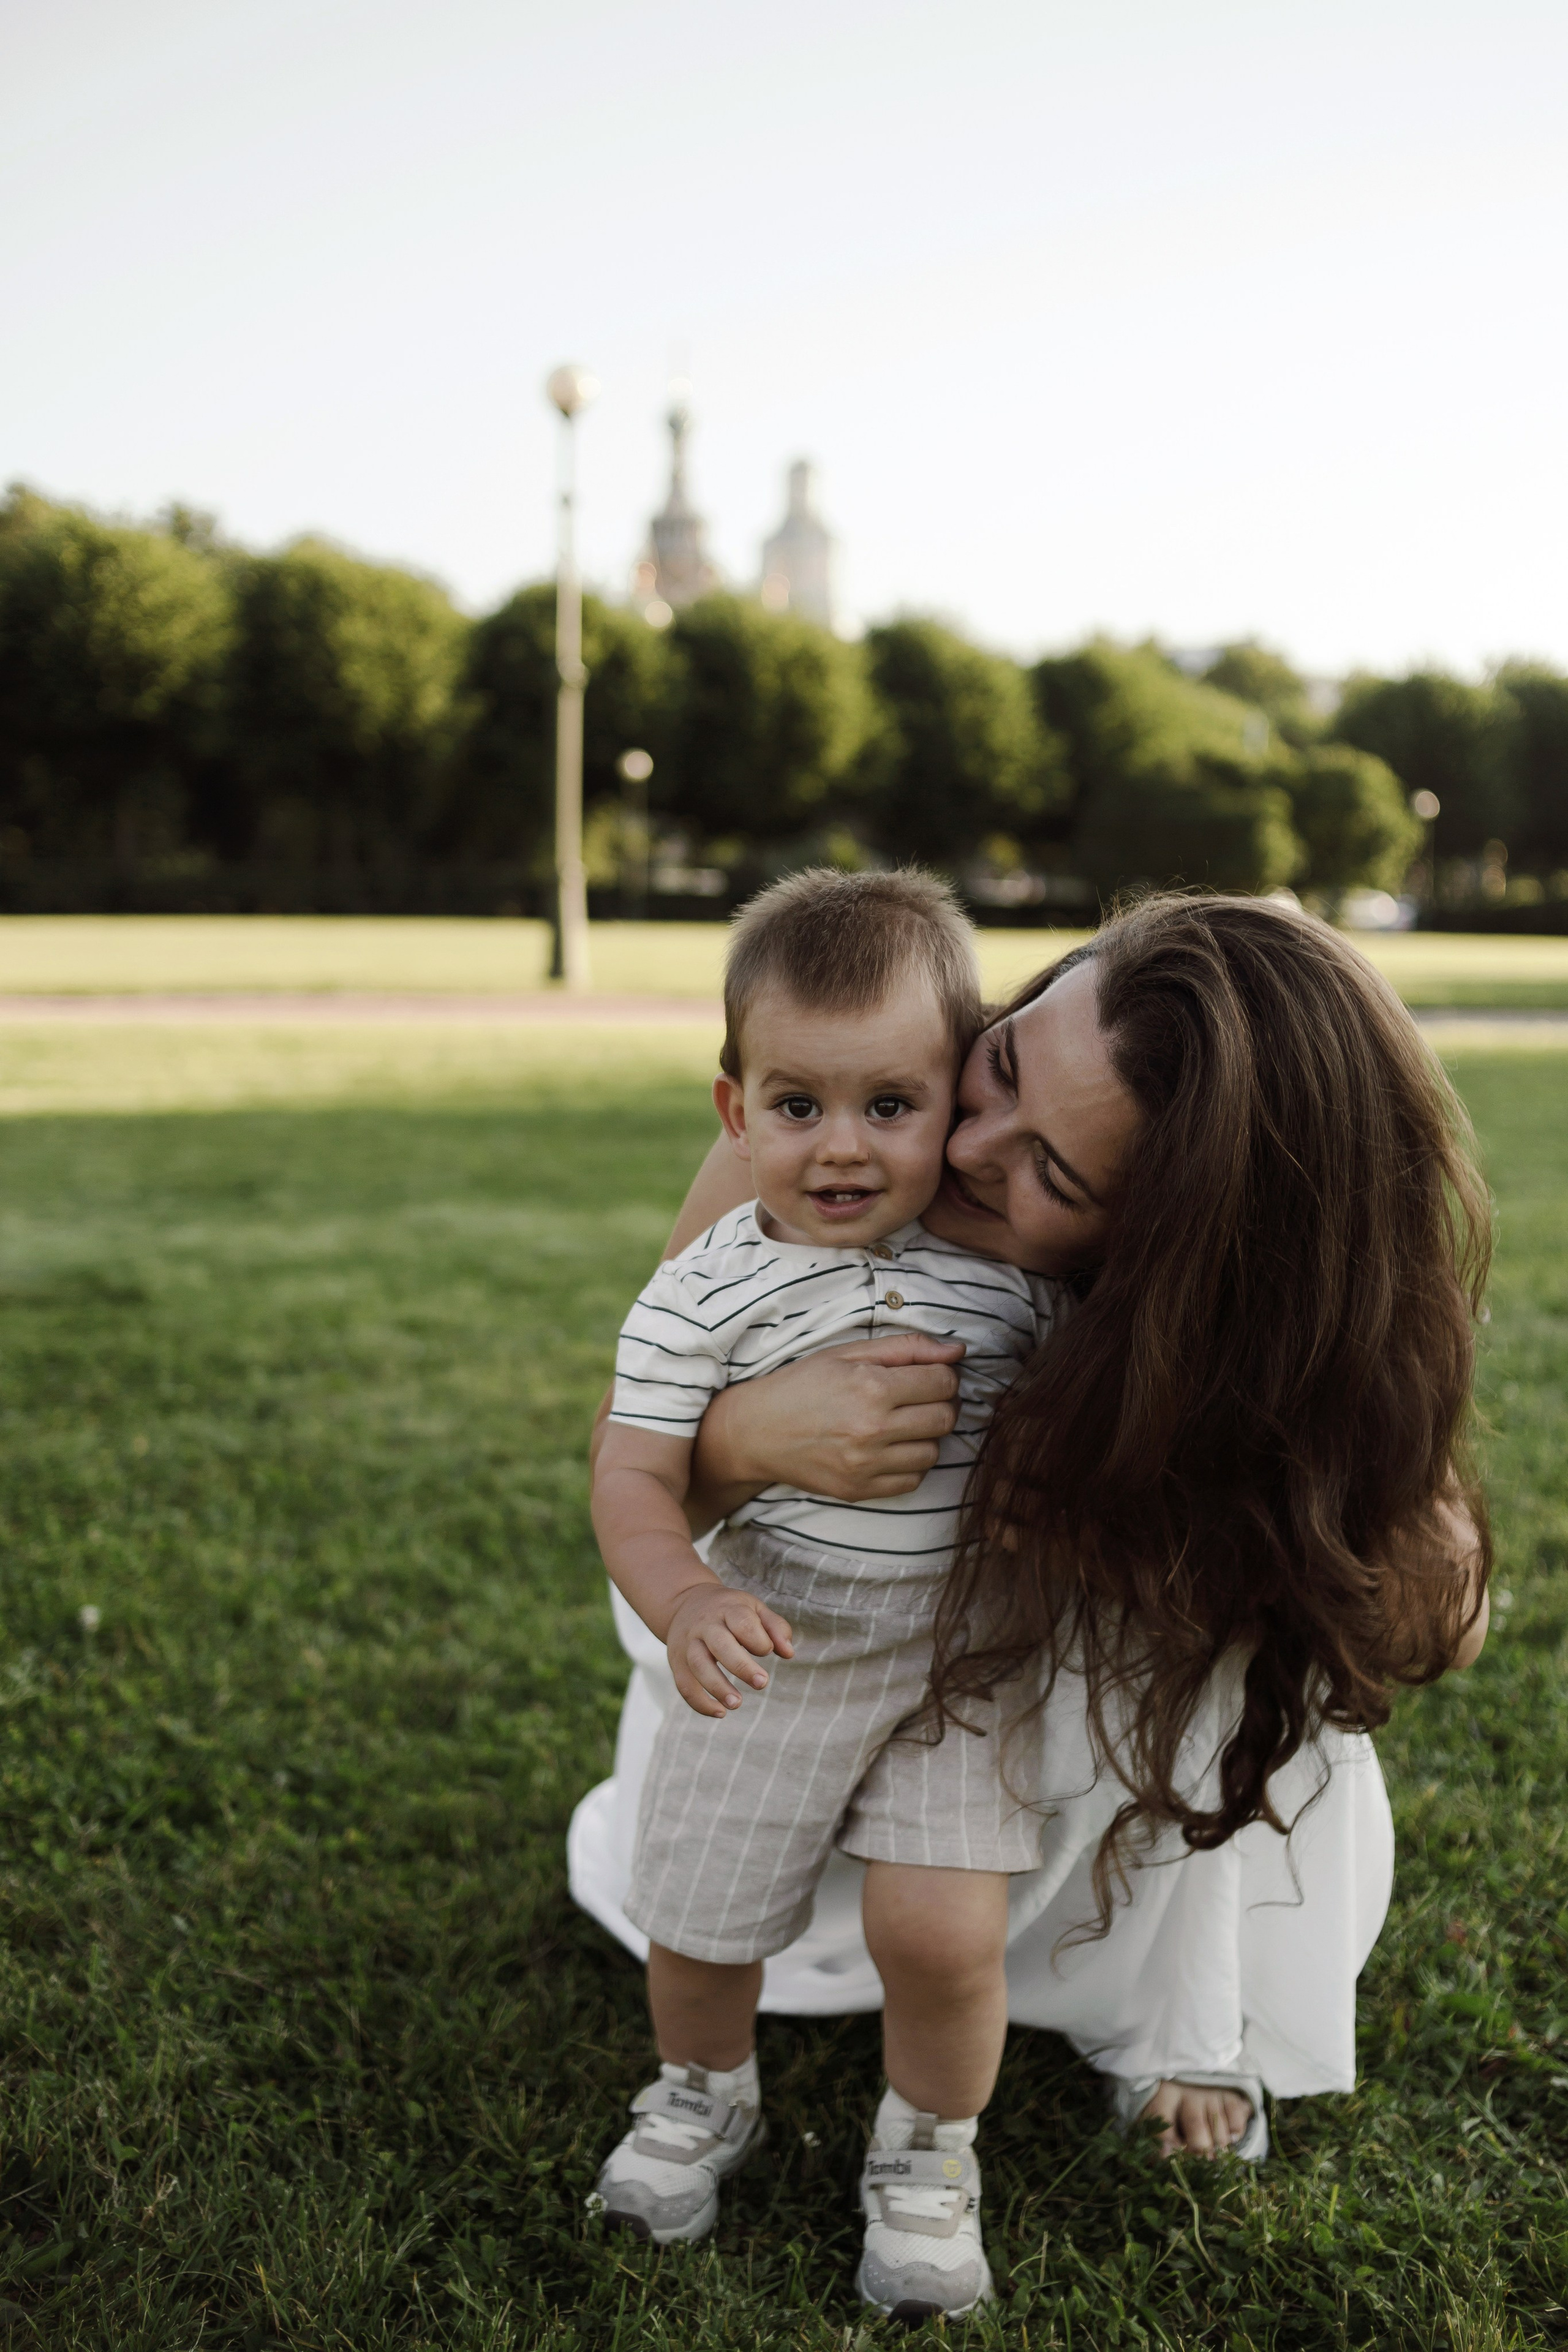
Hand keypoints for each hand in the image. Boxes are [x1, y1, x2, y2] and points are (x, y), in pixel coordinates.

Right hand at [666, 1583, 795, 1718]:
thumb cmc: (729, 1610)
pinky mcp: (677, 1662)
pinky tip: (720, 1712)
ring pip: (699, 1666)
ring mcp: (688, 1643)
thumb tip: (788, 1653)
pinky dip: (699, 1703)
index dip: (759, 1640)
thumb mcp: (754, 1608)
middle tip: (762, 1683)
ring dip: (717, 1687)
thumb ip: (775, 1627)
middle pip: (720, 1644)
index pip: (743, 1623)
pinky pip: (684, 1685)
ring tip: (736, 1704)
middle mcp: (705, 1625)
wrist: (684, 1603)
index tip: (768, 1650)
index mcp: (727, 1609)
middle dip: (741, 1666)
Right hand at [691, 1335, 963, 1515]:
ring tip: (900, 1422)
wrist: (755, 1431)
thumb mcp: (847, 1353)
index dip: (942, 1374)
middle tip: (918, 1397)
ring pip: (934, 1452)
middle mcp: (872, 1429)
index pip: (943, 1382)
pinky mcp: (860, 1490)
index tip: (926, 1374)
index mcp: (871, 1387)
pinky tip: (889, 1447)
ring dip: (926, 1435)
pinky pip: (913, 1480)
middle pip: (945, 1418)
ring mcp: (866, 1465)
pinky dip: (909, 1463)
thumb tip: (957, 1350)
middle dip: (940, 1403)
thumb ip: (905, 1348)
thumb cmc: (801, 1385)